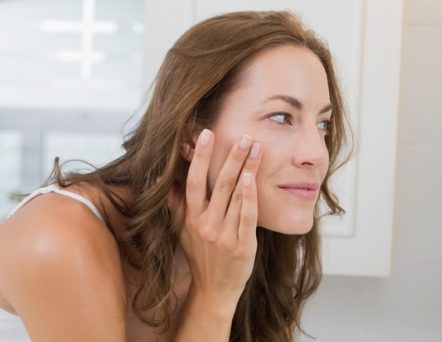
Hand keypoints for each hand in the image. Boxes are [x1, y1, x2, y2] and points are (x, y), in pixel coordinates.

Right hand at [178, 129, 261, 309]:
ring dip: (247, 169)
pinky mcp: (242, 245)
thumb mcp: (182, 232)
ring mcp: (224, 235)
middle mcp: (206, 224)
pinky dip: (250, 197)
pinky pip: (247, 217)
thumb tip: (168, 184)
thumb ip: (176, 207)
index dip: (200, 157)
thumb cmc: (201, 257)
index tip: (207, 134)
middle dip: (232, 157)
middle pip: (219, 184)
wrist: (214, 290)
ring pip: (235, 196)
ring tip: (257, 148)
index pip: (193, 181)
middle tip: (244, 136)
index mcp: (191, 218)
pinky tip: (253, 179)